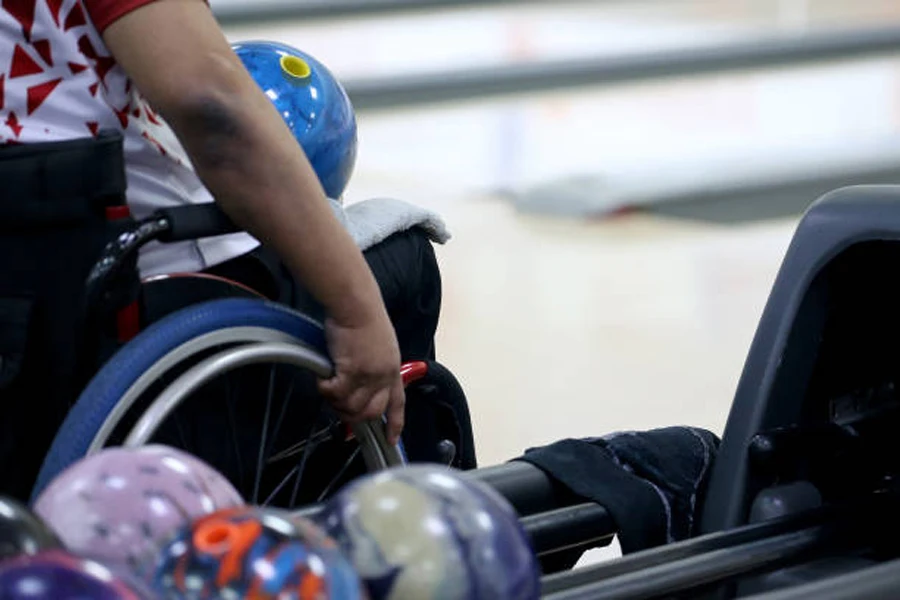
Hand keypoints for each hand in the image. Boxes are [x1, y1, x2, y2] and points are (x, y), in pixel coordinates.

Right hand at [317, 311, 404, 444]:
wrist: (355, 303)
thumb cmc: (362, 316)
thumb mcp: (378, 344)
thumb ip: (373, 365)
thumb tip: (357, 381)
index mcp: (393, 369)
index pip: (397, 403)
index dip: (394, 424)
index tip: (391, 440)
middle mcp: (384, 376)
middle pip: (370, 413)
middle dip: (352, 416)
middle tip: (337, 405)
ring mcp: (370, 376)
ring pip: (351, 407)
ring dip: (335, 401)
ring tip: (327, 386)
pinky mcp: (353, 372)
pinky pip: (336, 394)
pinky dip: (325, 389)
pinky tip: (322, 378)